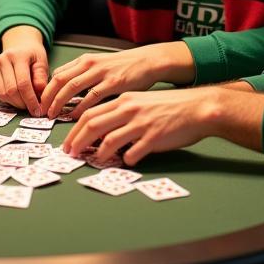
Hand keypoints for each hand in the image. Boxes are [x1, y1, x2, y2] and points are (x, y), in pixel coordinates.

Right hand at [0, 25, 48, 115]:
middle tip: (32, 108)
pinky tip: (15, 98)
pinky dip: (6, 99)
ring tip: (25, 102)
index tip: (37, 110)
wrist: (20, 44)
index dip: (30, 99)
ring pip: (3, 93)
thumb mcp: (42, 62)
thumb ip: (41, 78)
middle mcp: (3, 59)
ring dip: (15, 103)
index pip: (23, 83)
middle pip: (11, 90)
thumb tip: (39, 95)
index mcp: (18, 56)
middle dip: (23, 103)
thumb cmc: (33, 55)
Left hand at [40, 43, 180, 120]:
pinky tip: (76, 118)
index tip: (41, 105)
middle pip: (61, 81)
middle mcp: (91, 64)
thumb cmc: (124, 68)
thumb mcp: (100, 67)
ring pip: (73, 88)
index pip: (58, 75)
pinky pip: (93, 97)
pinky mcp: (116, 84)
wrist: (149, 62)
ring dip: (61, 105)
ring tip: (54, 117)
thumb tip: (65, 94)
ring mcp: (103, 73)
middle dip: (49, 99)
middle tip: (43, 114)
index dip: (47, 91)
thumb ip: (84, 77)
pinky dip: (81, 108)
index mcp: (86, 60)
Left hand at [62, 85, 263, 165]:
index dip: (74, 130)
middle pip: (93, 125)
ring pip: (109, 140)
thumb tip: (102, 132)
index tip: (68, 143)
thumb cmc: (167, 107)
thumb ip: (121, 114)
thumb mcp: (140, 103)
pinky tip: (124, 162)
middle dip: (77, 141)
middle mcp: (129, 110)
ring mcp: (141, 124)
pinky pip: (133, 152)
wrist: (196, 107)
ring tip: (92, 161)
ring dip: (97, 154)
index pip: (90, 114)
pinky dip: (125, 159)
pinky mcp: (154, 138)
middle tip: (70, 154)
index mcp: (123, 101)